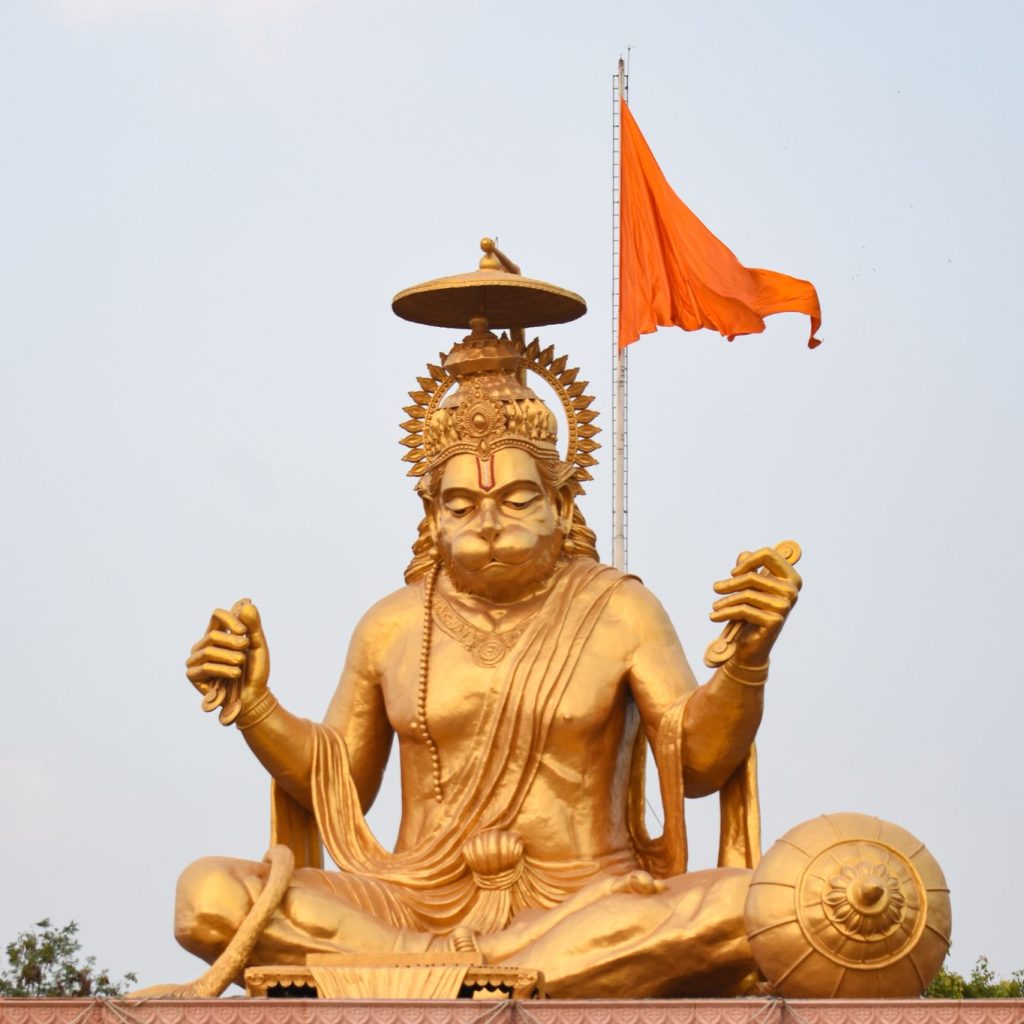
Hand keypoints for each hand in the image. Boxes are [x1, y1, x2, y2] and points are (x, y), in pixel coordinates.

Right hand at [186, 599, 269, 722]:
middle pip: (213, 634)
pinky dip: (223, 670)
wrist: (254, 697)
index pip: (217, 615)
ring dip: (230, 658)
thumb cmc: (255, 670)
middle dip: (232, 642)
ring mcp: (197, 659)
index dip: (230, 619)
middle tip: (246, 650)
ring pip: (208, 650)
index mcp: (220, 633)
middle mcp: (205, 643)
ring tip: (240, 666)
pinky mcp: (193, 674)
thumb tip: (246, 601)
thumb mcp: (258, 645)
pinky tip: (234, 674)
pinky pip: (204, 667)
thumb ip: (253, 624)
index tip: (245, 632)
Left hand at [709, 547, 801, 665]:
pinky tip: (714, 616)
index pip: (768, 555)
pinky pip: (744, 610)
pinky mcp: (775, 621)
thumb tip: (744, 554)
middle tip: (715, 588)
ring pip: (746, 595)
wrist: (754, 648)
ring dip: (725, 600)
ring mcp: (785, 606)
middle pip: (752, 577)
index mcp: (791, 578)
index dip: (748, 560)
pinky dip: (725, 613)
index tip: (733, 572)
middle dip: (730, 583)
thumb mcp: (750, 590)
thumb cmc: (752, 614)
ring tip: (715, 606)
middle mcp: (792, 591)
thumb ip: (749, 570)